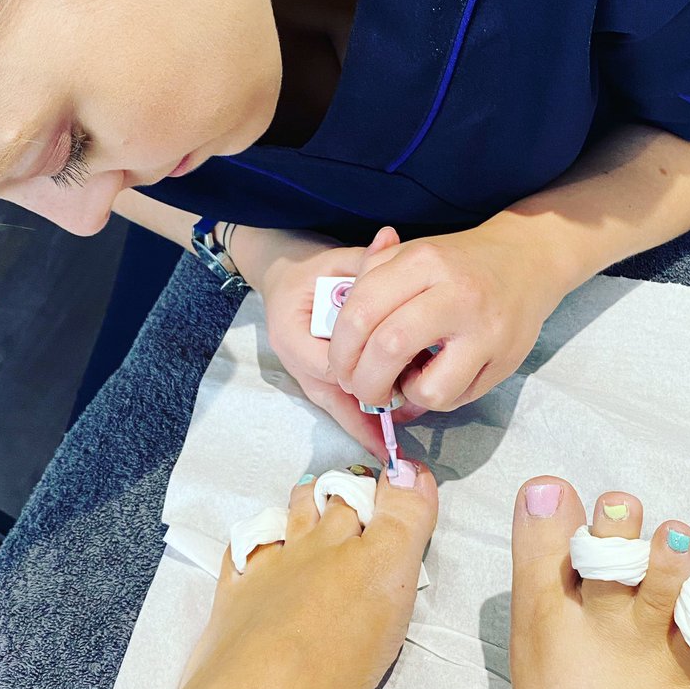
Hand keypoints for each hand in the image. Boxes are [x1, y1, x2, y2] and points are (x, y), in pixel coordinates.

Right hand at [243, 226, 399, 457]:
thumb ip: (363, 259)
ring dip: (366, 424)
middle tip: (403, 427)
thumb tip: (389, 239)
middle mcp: (296, 360)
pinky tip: (384, 441)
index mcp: (292, 332)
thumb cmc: (312, 269)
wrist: (286, 277)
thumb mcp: (336, 259)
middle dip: (368, 413)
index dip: (365, 370)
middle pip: (333, 397)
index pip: (331, 363)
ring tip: (395, 449)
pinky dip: (362, 420)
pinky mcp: (318, 379)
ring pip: (337, 407)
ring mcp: (305, 373)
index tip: (401, 374)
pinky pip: (340, 405)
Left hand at [326, 221, 565, 413]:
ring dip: (403, 395)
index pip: (361, 311)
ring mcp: (485, 330)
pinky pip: (456, 398)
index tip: (339, 364)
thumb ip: (368, 281)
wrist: (526, 260)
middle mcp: (456, 293)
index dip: (340, 348)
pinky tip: (435, 376)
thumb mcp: (411, 254)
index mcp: (423, 261)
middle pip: (387, 348)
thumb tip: (334, 334)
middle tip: (359, 386)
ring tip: (404, 379)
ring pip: (427, 389)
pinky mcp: (505, 359)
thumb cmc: (456, 263)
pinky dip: (434, 397)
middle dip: (362, 380)